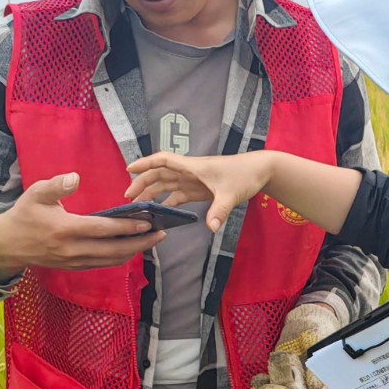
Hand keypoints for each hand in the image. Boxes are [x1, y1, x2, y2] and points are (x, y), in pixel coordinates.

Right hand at [0, 172, 163, 281]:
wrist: (7, 245)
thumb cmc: (23, 215)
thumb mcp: (35, 193)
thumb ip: (56, 185)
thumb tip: (75, 177)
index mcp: (65, 230)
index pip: (104, 230)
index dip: (127, 228)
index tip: (147, 222)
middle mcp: (73, 250)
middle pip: (115, 250)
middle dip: (141, 243)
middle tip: (161, 233)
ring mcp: (75, 262)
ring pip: (112, 260)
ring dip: (135, 251)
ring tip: (152, 240)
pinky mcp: (75, 267)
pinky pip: (103, 264)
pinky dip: (121, 257)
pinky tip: (133, 248)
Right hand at [126, 150, 271, 233]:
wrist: (260, 170)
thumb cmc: (245, 175)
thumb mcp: (231, 194)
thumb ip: (219, 211)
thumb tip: (210, 228)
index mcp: (194, 167)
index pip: (163, 160)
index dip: (145, 163)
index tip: (129, 169)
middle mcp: (191, 172)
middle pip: (160, 174)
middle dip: (142, 183)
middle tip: (128, 198)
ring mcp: (195, 180)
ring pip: (167, 184)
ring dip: (152, 193)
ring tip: (139, 206)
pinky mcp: (201, 188)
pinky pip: (180, 194)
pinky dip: (168, 201)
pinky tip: (160, 212)